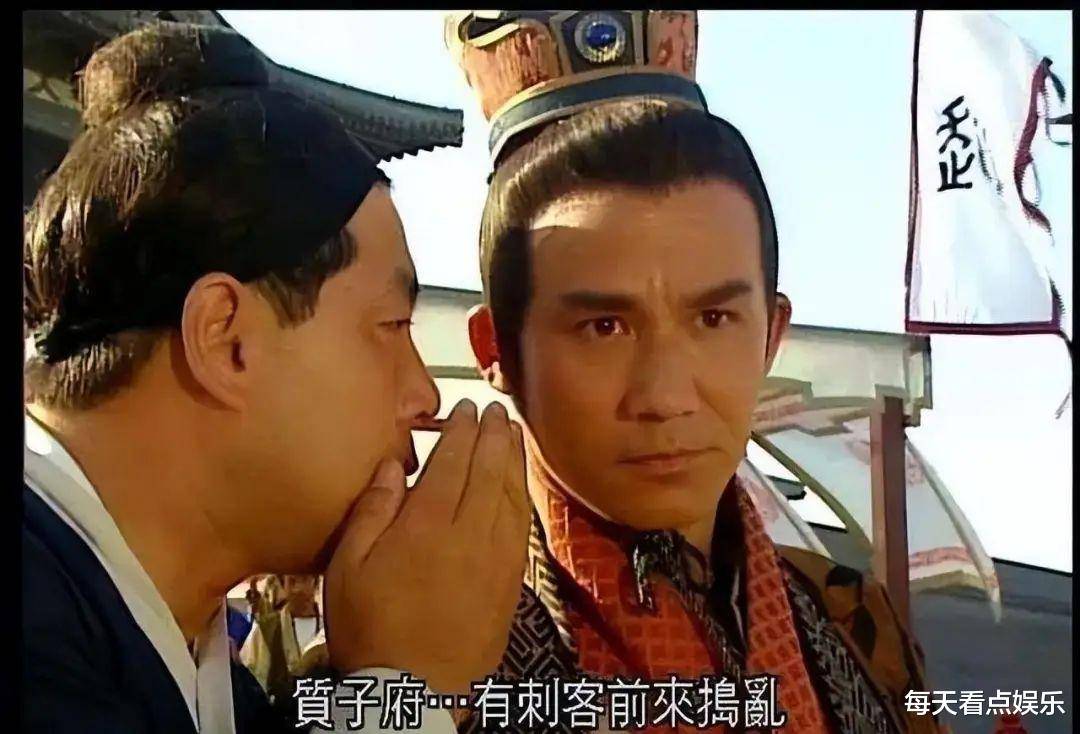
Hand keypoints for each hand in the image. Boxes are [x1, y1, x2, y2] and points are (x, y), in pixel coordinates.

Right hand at [322, 399, 529, 694]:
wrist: (415, 690)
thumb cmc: (372, 628)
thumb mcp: (349, 567)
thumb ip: (372, 511)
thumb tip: (391, 465)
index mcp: (427, 525)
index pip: (453, 462)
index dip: (461, 431)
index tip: (466, 408)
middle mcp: (470, 533)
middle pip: (489, 471)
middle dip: (494, 436)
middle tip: (496, 411)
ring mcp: (497, 558)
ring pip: (511, 495)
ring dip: (513, 460)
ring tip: (512, 435)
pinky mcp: (511, 581)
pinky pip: (522, 526)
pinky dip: (521, 497)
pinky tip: (518, 487)